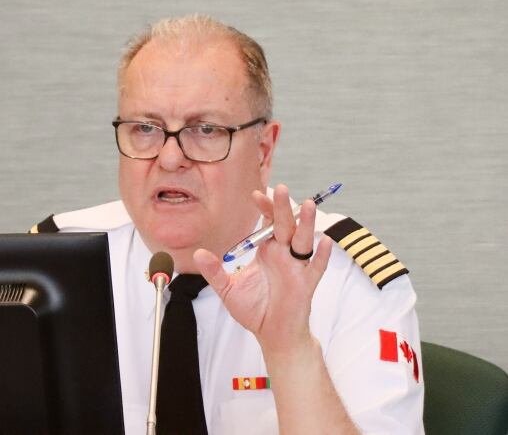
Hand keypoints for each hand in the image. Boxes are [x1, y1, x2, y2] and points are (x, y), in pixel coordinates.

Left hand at [193, 184, 332, 355]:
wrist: (272, 335)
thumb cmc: (254, 310)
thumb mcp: (227, 288)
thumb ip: (215, 271)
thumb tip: (198, 253)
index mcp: (267, 251)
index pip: (268, 223)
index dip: (264, 208)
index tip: (256, 193)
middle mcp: (284, 255)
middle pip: (285, 226)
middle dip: (282, 208)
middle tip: (279, 189)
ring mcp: (297, 268)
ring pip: (303, 241)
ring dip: (305, 223)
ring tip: (307, 204)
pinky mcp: (306, 285)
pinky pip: (316, 268)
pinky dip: (321, 256)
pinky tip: (324, 242)